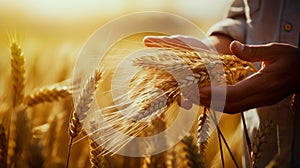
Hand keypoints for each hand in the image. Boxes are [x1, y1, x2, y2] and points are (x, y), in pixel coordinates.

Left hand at [143, 35, 299, 112]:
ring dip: (213, 104)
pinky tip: (211, 98)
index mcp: (265, 85)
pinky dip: (222, 103)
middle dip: (209, 102)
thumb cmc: (293, 60)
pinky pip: (237, 106)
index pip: (235, 94)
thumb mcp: (276, 50)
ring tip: (195, 98)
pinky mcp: (258, 101)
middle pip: (230, 105)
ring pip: (233, 108)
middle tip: (190, 96)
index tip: (198, 92)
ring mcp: (260, 101)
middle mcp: (261, 97)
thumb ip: (254, 51)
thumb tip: (233, 47)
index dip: (215, 94)